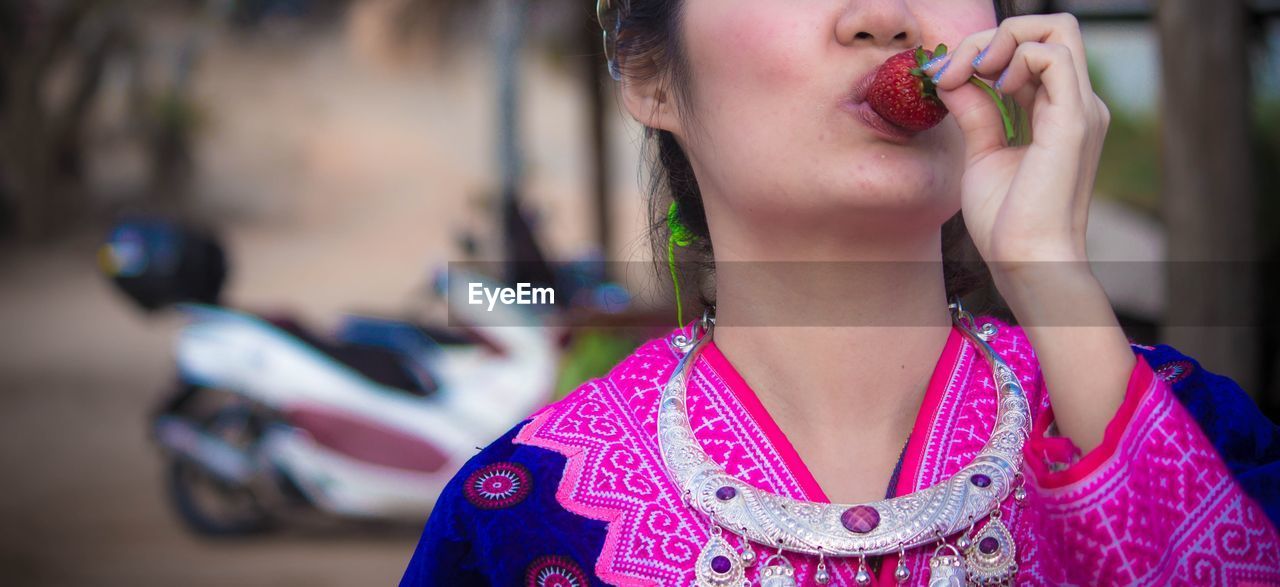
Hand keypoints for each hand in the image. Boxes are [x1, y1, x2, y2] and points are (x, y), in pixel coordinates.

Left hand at [923, 13, 1110, 272]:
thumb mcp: (982, 153)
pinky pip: (1053, 56)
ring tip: (967, 74)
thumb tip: (951, 77)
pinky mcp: (1073, 121)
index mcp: (1058, 111)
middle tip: (954, 69)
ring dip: (999, 40)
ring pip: (1055, 29)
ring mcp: (1080, 109)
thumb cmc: (1005, 220)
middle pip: (1050, 27)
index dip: (982, 50)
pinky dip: (1014, 56)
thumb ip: (975, 111)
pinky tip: (989, 85)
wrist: (1024, 260)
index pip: (1031, 49)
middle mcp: (1075, 104)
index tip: (941, 77)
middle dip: (994, 35)